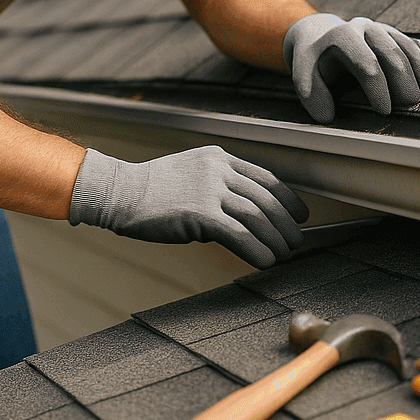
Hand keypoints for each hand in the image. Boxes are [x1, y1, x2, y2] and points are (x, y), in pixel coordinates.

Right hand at [67, 146, 308, 268]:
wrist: (120, 192)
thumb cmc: (151, 190)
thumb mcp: (190, 174)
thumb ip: (217, 187)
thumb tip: (244, 216)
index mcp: (218, 158)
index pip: (265, 178)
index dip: (288, 199)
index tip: (299, 214)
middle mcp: (218, 169)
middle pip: (266, 198)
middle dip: (286, 224)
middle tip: (295, 241)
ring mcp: (209, 189)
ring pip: (258, 217)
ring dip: (276, 240)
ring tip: (283, 255)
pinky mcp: (201, 212)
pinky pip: (240, 234)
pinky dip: (257, 250)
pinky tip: (265, 261)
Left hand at [282, 13, 419, 122]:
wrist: (319, 34)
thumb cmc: (314, 59)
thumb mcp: (304, 71)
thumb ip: (311, 92)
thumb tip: (326, 115)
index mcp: (342, 36)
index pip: (366, 63)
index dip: (377, 88)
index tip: (385, 111)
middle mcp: (364, 28)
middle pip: (391, 54)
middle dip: (403, 79)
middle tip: (411, 103)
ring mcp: (381, 29)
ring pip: (406, 46)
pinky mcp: (393, 34)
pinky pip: (414, 43)